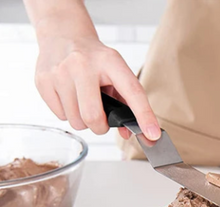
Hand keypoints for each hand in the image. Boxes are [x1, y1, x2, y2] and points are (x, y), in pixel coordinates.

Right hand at [34, 35, 159, 139]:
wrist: (64, 35)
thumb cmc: (96, 61)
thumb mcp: (116, 74)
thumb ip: (127, 104)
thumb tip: (127, 133)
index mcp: (110, 61)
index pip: (132, 92)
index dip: (144, 116)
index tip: (152, 134)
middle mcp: (82, 64)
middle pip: (92, 117)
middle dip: (100, 127)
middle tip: (101, 118)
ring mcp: (60, 72)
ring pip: (76, 121)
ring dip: (83, 120)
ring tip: (84, 101)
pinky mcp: (43, 80)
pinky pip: (60, 116)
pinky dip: (68, 113)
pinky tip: (69, 96)